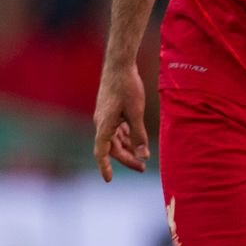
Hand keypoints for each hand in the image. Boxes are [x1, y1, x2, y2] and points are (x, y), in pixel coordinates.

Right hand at [93, 63, 147, 180]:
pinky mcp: (111, 112)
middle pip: (112, 148)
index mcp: (104, 125)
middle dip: (127, 159)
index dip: (105, 167)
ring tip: (143, 156)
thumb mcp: (136, 112)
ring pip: (115, 139)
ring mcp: (106, 118)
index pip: (101, 152)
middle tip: (143, 167)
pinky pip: (117, 130)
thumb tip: (143, 155)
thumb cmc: (127, 87)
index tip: (109, 179)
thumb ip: (138, 134)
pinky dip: (126, 137)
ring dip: (128, 148)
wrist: (119, 65)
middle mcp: (101, 124)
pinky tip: (137, 141)